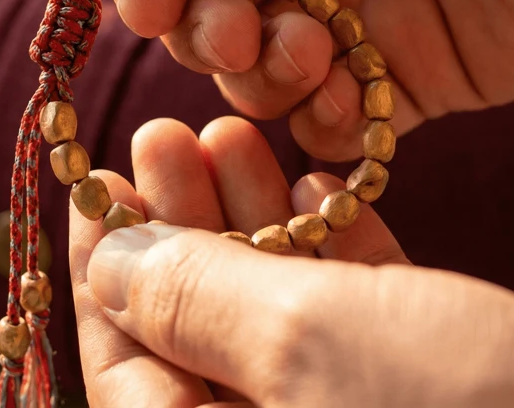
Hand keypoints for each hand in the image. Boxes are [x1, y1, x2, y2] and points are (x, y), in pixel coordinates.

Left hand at [68, 117, 513, 406]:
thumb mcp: (305, 341)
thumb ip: (195, 299)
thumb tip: (116, 263)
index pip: (123, 373)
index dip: (103, 271)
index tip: (96, 182)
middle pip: (195, 335)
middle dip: (179, 227)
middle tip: (164, 133)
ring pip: (271, 319)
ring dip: (251, 224)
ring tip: (233, 132)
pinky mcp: (417, 402)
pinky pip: (349, 327)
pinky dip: (331, 257)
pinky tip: (319, 181)